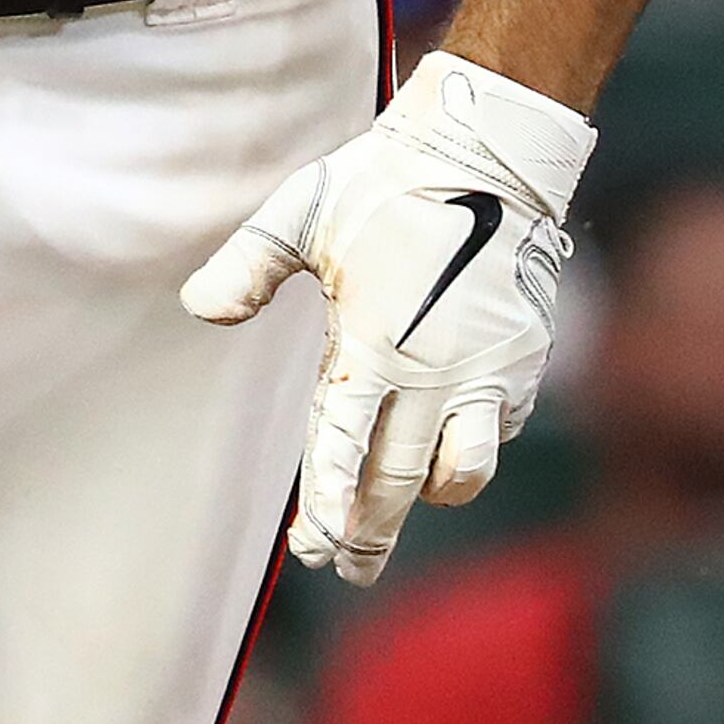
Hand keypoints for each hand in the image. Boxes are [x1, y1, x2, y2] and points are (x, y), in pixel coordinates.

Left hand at [182, 51, 591, 585]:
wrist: (489, 154)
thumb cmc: (386, 183)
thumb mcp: (301, 211)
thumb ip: (248, 265)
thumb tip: (198, 308)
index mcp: (372, 341)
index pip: (344, 443)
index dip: (328, 502)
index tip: (311, 547)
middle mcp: (432, 370)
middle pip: (396, 480)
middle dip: (366, 531)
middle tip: (344, 569)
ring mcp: (486, 372)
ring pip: (460, 471)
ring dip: (423, 497)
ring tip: (395, 510)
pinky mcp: (524, 363)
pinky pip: (497, 432)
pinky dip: (469, 450)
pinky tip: (445, 448)